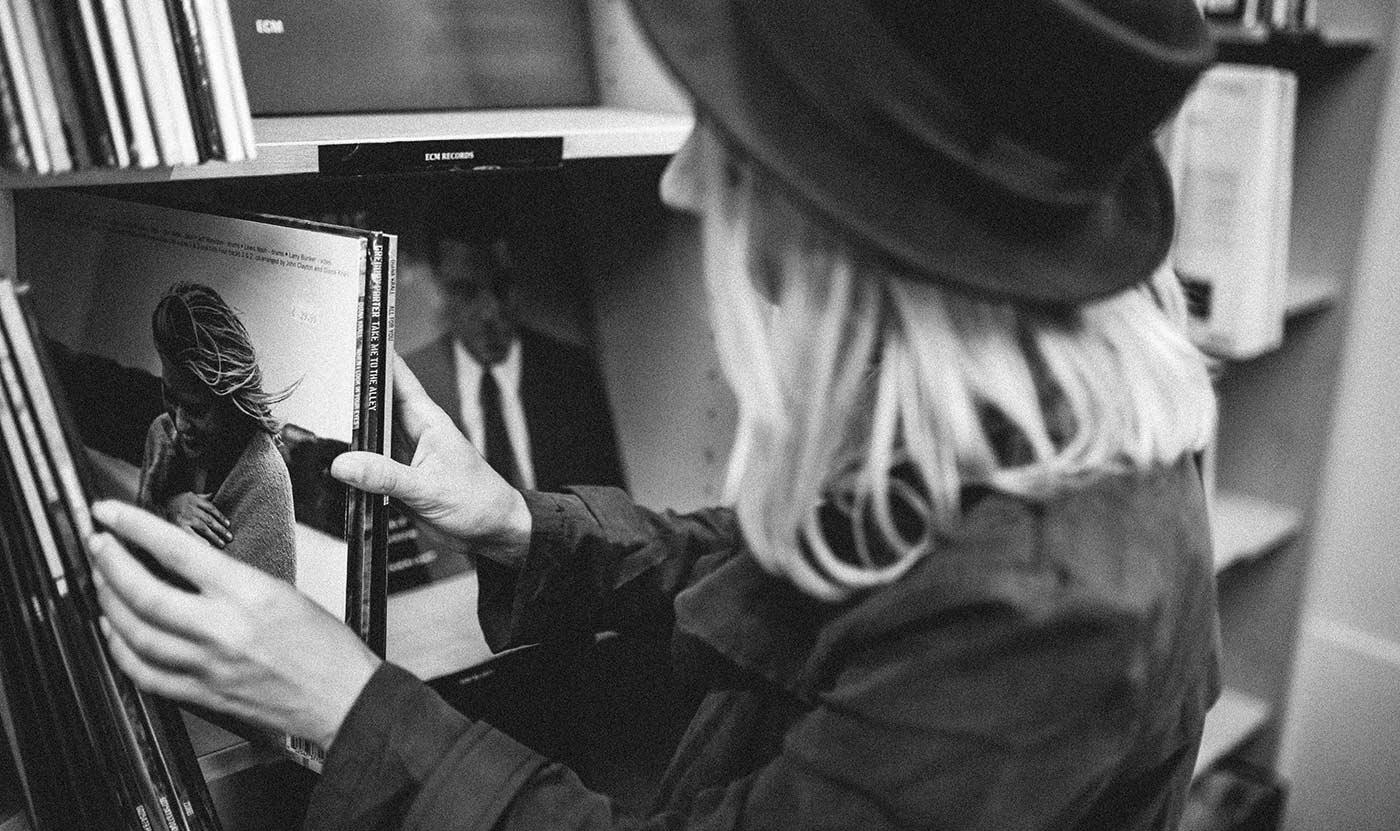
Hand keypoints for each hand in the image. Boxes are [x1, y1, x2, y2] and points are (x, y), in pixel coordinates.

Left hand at [88, 500, 381, 749]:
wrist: (344, 696)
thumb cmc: (326, 645)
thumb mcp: (283, 592)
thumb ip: (231, 580)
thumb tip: (183, 562)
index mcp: (249, 594)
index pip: (177, 550)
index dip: (135, 526)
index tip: (110, 512)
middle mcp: (223, 629)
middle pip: (144, 593)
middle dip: (109, 563)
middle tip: (97, 543)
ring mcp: (208, 665)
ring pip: (135, 634)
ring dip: (108, 604)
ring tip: (101, 583)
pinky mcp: (203, 695)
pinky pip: (145, 674)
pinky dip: (120, 652)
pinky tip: (113, 635)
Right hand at [162, 492, 231, 547]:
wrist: (156, 503)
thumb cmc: (175, 502)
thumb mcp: (188, 496)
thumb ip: (201, 497)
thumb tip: (213, 494)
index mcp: (195, 499)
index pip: (212, 508)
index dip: (221, 517)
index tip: (228, 525)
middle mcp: (191, 508)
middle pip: (210, 519)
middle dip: (221, 529)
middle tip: (230, 538)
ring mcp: (185, 517)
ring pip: (204, 527)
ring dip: (214, 536)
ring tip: (222, 544)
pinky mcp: (178, 525)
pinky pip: (191, 534)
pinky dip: (200, 540)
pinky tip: (207, 546)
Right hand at [331, 354, 530, 566]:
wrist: (490, 530)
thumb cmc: (478, 500)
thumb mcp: (428, 487)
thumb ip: (385, 476)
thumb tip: (345, 464)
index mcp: (426, 420)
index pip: (396, 376)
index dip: (373, 355)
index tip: (348, 340)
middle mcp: (412, 432)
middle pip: (373, 403)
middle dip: (348, 392)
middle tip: (316, 382)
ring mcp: (402, 454)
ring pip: (367, 434)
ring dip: (347, 430)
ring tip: (315, 421)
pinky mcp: (396, 478)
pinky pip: (367, 464)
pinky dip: (352, 463)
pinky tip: (333, 462)